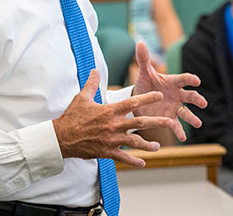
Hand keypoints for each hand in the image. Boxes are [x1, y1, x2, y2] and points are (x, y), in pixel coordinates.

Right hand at [53, 69, 177, 166]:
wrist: (62, 138)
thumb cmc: (72, 116)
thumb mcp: (82, 98)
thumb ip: (92, 84)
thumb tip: (95, 70)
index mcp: (110, 111)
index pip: (132, 102)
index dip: (147, 98)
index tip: (159, 95)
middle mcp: (113, 125)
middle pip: (139, 123)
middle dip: (156, 122)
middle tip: (170, 121)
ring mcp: (111, 139)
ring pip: (134, 143)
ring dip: (147, 145)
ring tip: (158, 146)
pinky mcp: (106, 152)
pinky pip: (123, 157)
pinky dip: (133, 161)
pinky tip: (143, 163)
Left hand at [132, 42, 207, 141]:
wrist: (139, 101)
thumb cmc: (144, 84)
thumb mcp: (143, 73)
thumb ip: (144, 59)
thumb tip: (139, 42)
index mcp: (172, 82)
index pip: (184, 79)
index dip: (190, 80)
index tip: (196, 81)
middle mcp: (177, 95)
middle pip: (190, 96)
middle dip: (197, 99)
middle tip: (203, 103)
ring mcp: (175, 108)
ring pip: (186, 113)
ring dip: (193, 118)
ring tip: (198, 123)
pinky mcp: (170, 119)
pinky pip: (176, 125)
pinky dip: (179, 131)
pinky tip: (183, 137)